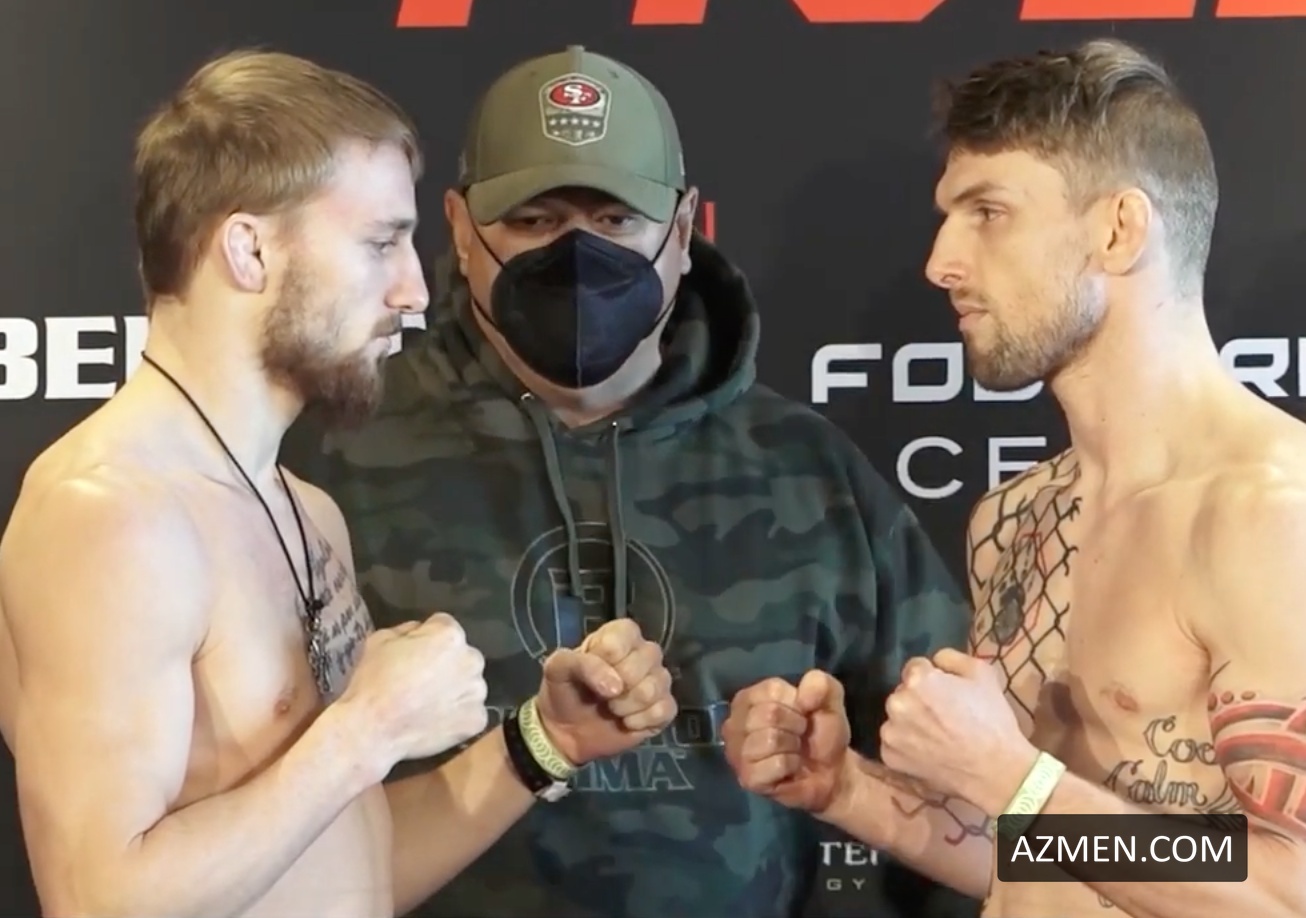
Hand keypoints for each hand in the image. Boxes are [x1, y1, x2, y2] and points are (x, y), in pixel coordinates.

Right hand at [338, 612, 487, 769]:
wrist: (373, 730)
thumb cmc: (373, 682)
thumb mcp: (380, 639)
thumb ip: (407, 629)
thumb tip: (419, 632)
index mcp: (450, 636)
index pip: (444, 626)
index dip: (426, 637)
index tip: (413, 652)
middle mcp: (471, 660)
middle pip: (462, 655)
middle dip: (446, 662)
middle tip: (421, 680)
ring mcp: (477, 692)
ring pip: (469, 684)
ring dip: (455, 689)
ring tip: (427, 704)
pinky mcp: (477, 720)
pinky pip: (471, 712)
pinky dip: (457, 715)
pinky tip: (435, 721)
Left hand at [534, 619, 676, 764]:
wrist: (567, 732)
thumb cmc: (565, 692)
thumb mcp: (557, 668)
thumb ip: (582, 664)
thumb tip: (616, 686)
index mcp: (620, 634)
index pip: (623, 638)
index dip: (604, 660)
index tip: (589, 674)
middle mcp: (644, 651)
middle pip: (644, 661)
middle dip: (617, 686)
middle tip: (602, 696)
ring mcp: (658, 679)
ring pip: (654, 687)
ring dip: (626, 706)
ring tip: (612, 709)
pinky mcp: (665, 708)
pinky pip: (665, 709)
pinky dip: (642, 721)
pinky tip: (627, 722)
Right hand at [722, 671, 851, 814]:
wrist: (831, 773)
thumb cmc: (821, 733)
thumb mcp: (828, 700)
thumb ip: (821, 684)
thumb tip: (804, 697)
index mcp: (749, 698)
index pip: (770, 691)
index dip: (795, 704)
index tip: (802, 715)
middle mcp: (734, 722)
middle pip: (769, 715)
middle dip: (795, 726)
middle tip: (799, 736)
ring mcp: (736, 752)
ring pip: (770, 739)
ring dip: (793, 747)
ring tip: (794, 752)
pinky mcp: (746, 778)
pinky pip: (775, 764)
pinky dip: (791, 766)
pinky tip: (789, 769)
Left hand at [879, 649, 1036, 813]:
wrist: (995, 770)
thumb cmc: (991, 719)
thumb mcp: (982, 673)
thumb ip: (951, 657)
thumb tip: (934, 660)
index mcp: (918, 680)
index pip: (915, 667)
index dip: (933, 678)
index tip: (947, 692)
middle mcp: (897, 703)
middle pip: (903, 693)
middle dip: (919, 699)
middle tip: (943, 715)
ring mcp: (891, 732)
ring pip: (897, 718)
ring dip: (911, 722)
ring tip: (937, 736)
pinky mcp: (890, 757)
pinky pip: (894, 743)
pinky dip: (907, 746)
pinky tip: (929, 751)